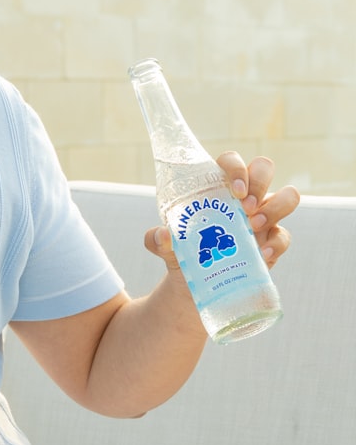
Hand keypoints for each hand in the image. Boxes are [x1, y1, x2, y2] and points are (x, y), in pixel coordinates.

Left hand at [144, 152, 300, 270]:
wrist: (195, 283)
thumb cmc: (181, 252)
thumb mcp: (165, 246)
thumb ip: (157, 240)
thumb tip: (163, 235)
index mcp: (216, 187)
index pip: (231, 161)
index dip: (237, 168)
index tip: (234, 190)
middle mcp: (243, 196)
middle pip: (264, 168)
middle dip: (259, 183)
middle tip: (245, 207)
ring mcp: (262, 216)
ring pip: (287, 196)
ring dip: (276, 207)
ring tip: (254, 226)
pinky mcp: (272, 241)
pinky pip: (284, 235)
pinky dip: (277, 244)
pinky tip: (261, 255)